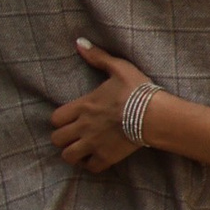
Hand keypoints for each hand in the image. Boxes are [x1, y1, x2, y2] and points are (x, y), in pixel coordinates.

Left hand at [53, 39, 151, 171]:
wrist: (154, 115)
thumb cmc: (136, 90)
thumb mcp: (118, 67)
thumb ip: (97, 57)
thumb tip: (79, 42)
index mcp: (83, 106)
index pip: (55, 119)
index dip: (59, 120)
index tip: (69, 119)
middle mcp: (84, 127)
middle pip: (57, 140)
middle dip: (62, 138)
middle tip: (73, 134)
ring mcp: (94, 144)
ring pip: (68, 156)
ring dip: (73, 153)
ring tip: (81, 148)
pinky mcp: (107, 157)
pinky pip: (90, 167)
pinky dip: (90, 164)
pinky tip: (95, 157)